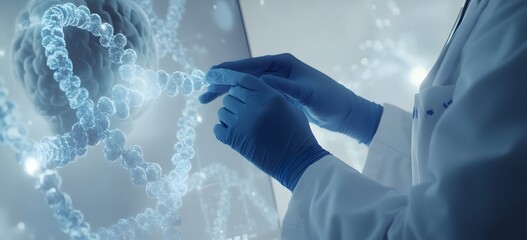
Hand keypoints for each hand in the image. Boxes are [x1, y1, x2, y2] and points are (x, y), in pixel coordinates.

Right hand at [200, 53, 382, 143]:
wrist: (344, 112)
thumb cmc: (330, 100)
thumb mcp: (308, 94)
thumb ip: (285, 88)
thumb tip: (263, 82)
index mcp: (283, 64)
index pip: (250, 66)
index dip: (229, 71)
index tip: (211, 75)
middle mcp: (277, 71)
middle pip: (244, 75)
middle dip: (223, 83)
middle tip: (203, 91)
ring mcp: (277, 83)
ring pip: (245, 87)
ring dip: (227, 93)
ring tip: (207, 100)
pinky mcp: (277, 96)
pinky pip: (253, 96)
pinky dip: (239, 101)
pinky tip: (227, 108)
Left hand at [209, 69, 328, 190]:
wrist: (297, 162)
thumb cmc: (297, 133)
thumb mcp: (289, 106)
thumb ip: (270, 93)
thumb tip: (250, 88)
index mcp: (269, 96)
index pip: (244, 79)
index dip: (240, 83)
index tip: (239, 89)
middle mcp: (253, 107)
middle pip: (231, 94)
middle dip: (236, 100)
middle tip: (246, 111)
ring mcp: (242, 124)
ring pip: (222, 111)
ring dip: (230, 115)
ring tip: (244, 124)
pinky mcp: (233, 140)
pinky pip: (217, 128)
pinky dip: (223, 130)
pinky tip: (237, 133)